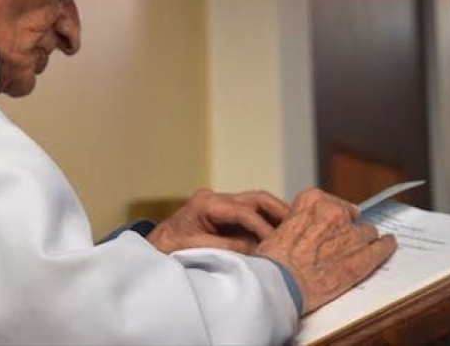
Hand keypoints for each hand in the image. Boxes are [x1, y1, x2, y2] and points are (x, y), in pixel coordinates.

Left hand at [146, 188, 289, 253]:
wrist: (150, 251)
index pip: (244, 211)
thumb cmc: (166, 249)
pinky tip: (278, 236)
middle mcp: (216, 199)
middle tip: (298, 226)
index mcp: (206, 203)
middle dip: (278, 211)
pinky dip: (266, 223)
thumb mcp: (193, 248)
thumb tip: (256, 250)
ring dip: (275, 217)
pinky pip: (251, 215)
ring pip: (257, 204)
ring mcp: (221, 206)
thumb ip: (225, 247)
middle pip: (256, 198)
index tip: (276, 244)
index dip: (263, 227)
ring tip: (294, 231)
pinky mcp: (224, 216)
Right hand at [255, 188, 395, 314]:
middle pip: (352, 216)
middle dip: (347, 228)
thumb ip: (301, 221)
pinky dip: (386, 246)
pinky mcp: (363, 257)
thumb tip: (309, 230)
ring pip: (367, 231)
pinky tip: (388, 244)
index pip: (333, 202)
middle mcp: (334, 212)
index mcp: (312, 200)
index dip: (333, 216)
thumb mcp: (280, 227)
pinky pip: (383, 247)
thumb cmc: (274, 260)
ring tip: (358, 249)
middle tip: (338, 242)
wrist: (279, 283)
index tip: (332, 224)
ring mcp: (351, 235)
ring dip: (362, 240)